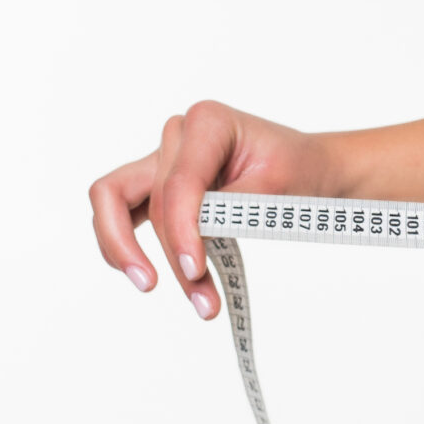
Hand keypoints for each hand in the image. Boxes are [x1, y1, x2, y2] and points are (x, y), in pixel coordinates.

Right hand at [88, 102, 318, 321]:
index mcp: (208, 122)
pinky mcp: (156, 184)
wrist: (305, 166)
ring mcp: (162, 159)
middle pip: (154, 202)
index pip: (179, 183)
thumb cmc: (295, 168)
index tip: (193, 270)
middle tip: (202, 301)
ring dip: (133, 256)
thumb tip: (192, 239)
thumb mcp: (275, 186)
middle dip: (173, 256)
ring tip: (187, 299)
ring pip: (118, 206)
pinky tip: (146, 275)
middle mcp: (178, 136)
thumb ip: (231, 208)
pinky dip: (126, 248)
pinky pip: (120, 212)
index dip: (181, 231)